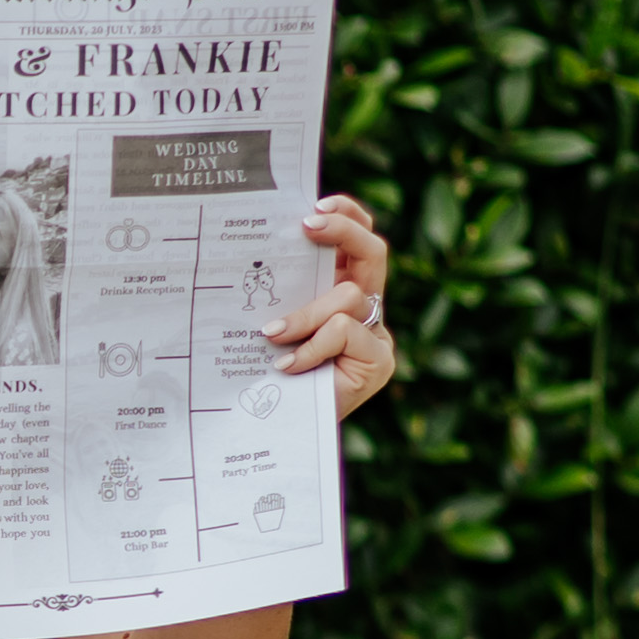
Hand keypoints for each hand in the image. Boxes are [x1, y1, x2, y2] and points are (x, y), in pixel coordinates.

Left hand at [266, 195, 395, 417]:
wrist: (279, 434)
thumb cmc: (268, 377)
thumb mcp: (273, 324)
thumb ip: (282, 291)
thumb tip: (258, 247)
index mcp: (342, 290)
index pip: (358, 238)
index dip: (346, 214)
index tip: (313, 204)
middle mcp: (365, 308)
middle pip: (373, 251)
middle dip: (342, 230)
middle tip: (307, 224)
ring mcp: (377, 335)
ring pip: (348, 297)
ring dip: (304, 313)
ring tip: (271, 336)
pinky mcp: (380, 362)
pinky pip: (344, 331)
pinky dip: (312, 346)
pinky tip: (288, 366)